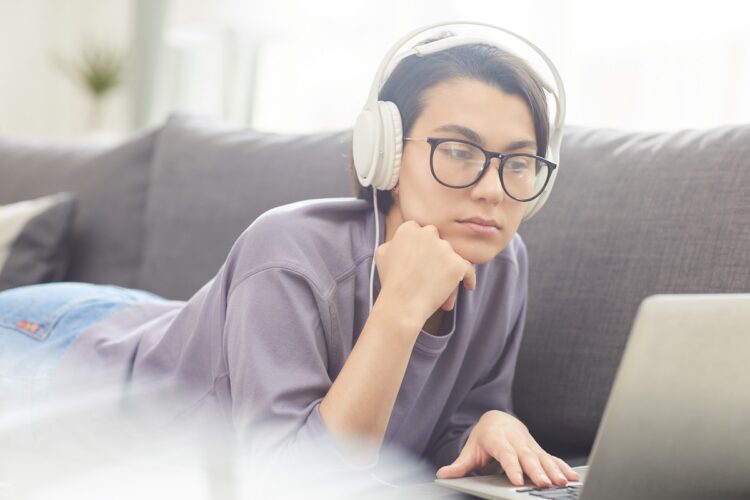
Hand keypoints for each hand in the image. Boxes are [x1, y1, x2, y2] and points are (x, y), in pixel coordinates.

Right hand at [375, 206, 475, 324]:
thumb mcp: (382, 254)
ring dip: (449, 268)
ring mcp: (444, 248)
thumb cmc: (390, 281)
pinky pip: (468, 269)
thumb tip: (399, 240)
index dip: (421, 246)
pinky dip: (469, 278)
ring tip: (445, 287)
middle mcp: (428, 234)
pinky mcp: (457, 264)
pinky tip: (468, 286)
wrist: (401, 303)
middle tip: (433, 271)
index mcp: (409, 229)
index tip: (421, 259)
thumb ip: (393, 241)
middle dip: (436, 254)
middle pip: (438, 241)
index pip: (421, 231)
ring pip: (452, 256)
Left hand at [435, 410, 580, 487]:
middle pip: (526, 456)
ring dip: (553, 470)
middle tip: (544, 484)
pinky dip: (563, 467)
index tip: (517, 480)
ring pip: (542, 456)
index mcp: (497, 439)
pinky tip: (571, 477)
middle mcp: (515, 440)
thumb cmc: (484, 437)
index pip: (505, 454)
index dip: (512, 466)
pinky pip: (552, 458)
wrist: (498, 419)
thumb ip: (458, 465)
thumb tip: (442, 474)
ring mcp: (529, 444)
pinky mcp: (538, 449)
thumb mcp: (470, 450)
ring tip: (561, 482)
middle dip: (536, 470)